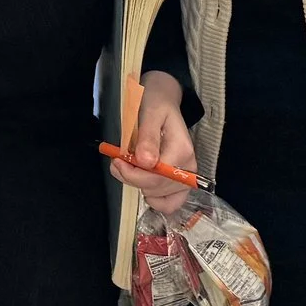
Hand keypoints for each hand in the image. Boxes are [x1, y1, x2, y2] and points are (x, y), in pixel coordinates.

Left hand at [109, 70, 197, 214]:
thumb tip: (145, 163)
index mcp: (182, 151)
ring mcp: (186, 178)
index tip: (116, 161)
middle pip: (155, 189)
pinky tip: (141, 182)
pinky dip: (153, 199)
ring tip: (127, 167)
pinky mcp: (181, 183)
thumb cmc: (156, 105)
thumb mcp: (150, 113)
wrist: (164, 102)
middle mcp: (188, 169)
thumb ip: (148, 138)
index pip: (156, 177)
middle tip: (117, 162)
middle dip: (131, 178)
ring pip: (159, 197)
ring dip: (138, 186)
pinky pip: (170, 203)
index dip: (132, 174)